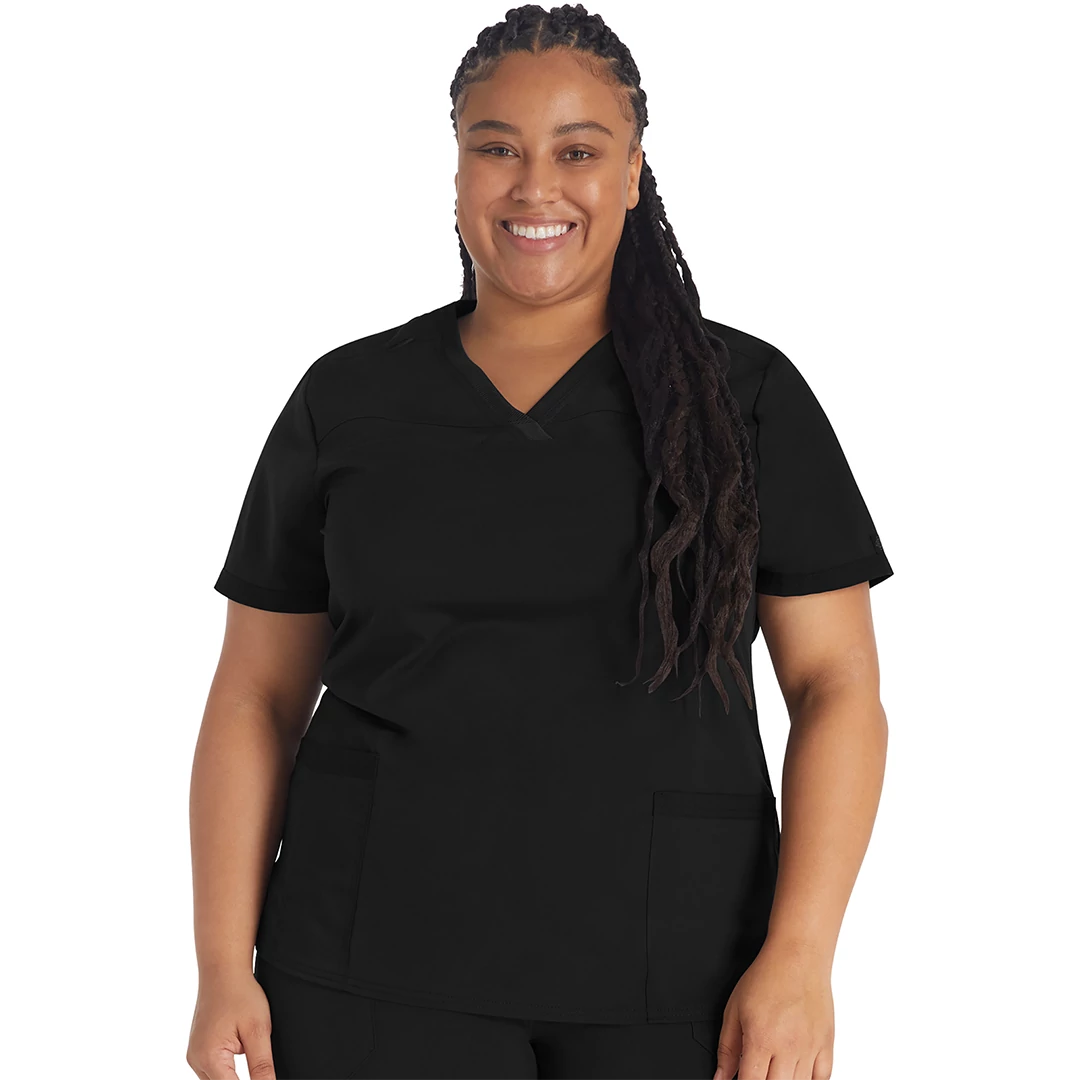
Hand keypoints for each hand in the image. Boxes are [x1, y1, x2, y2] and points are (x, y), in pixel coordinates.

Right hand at [186, 967, 275, 1079]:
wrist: (223, 970)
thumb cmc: (240, 993)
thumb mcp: (258, 1030)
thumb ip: (262, 1065)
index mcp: (209, 1058)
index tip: (264, 1077)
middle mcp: (196, 1060)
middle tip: (254, 1052)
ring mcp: (194, 1055)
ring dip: (232, 1076)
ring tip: (247, 1047)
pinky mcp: (197, 1050)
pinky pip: (211, 1070)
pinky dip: (226, 1069)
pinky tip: (239, 1048)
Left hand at [712, 939, 834, 1079]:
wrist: (798, 956)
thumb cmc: (767, 976)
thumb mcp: (734, 1008)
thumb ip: (727, 1047)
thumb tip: (721, 1076)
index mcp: (761, 1039)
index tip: (740, 1079)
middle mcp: (788, 1048)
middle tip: (757, 1071)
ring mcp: (810, 1049)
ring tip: (775, 1070)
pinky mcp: (826, 1045)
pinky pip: (823, 1079)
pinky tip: (797, 1074)